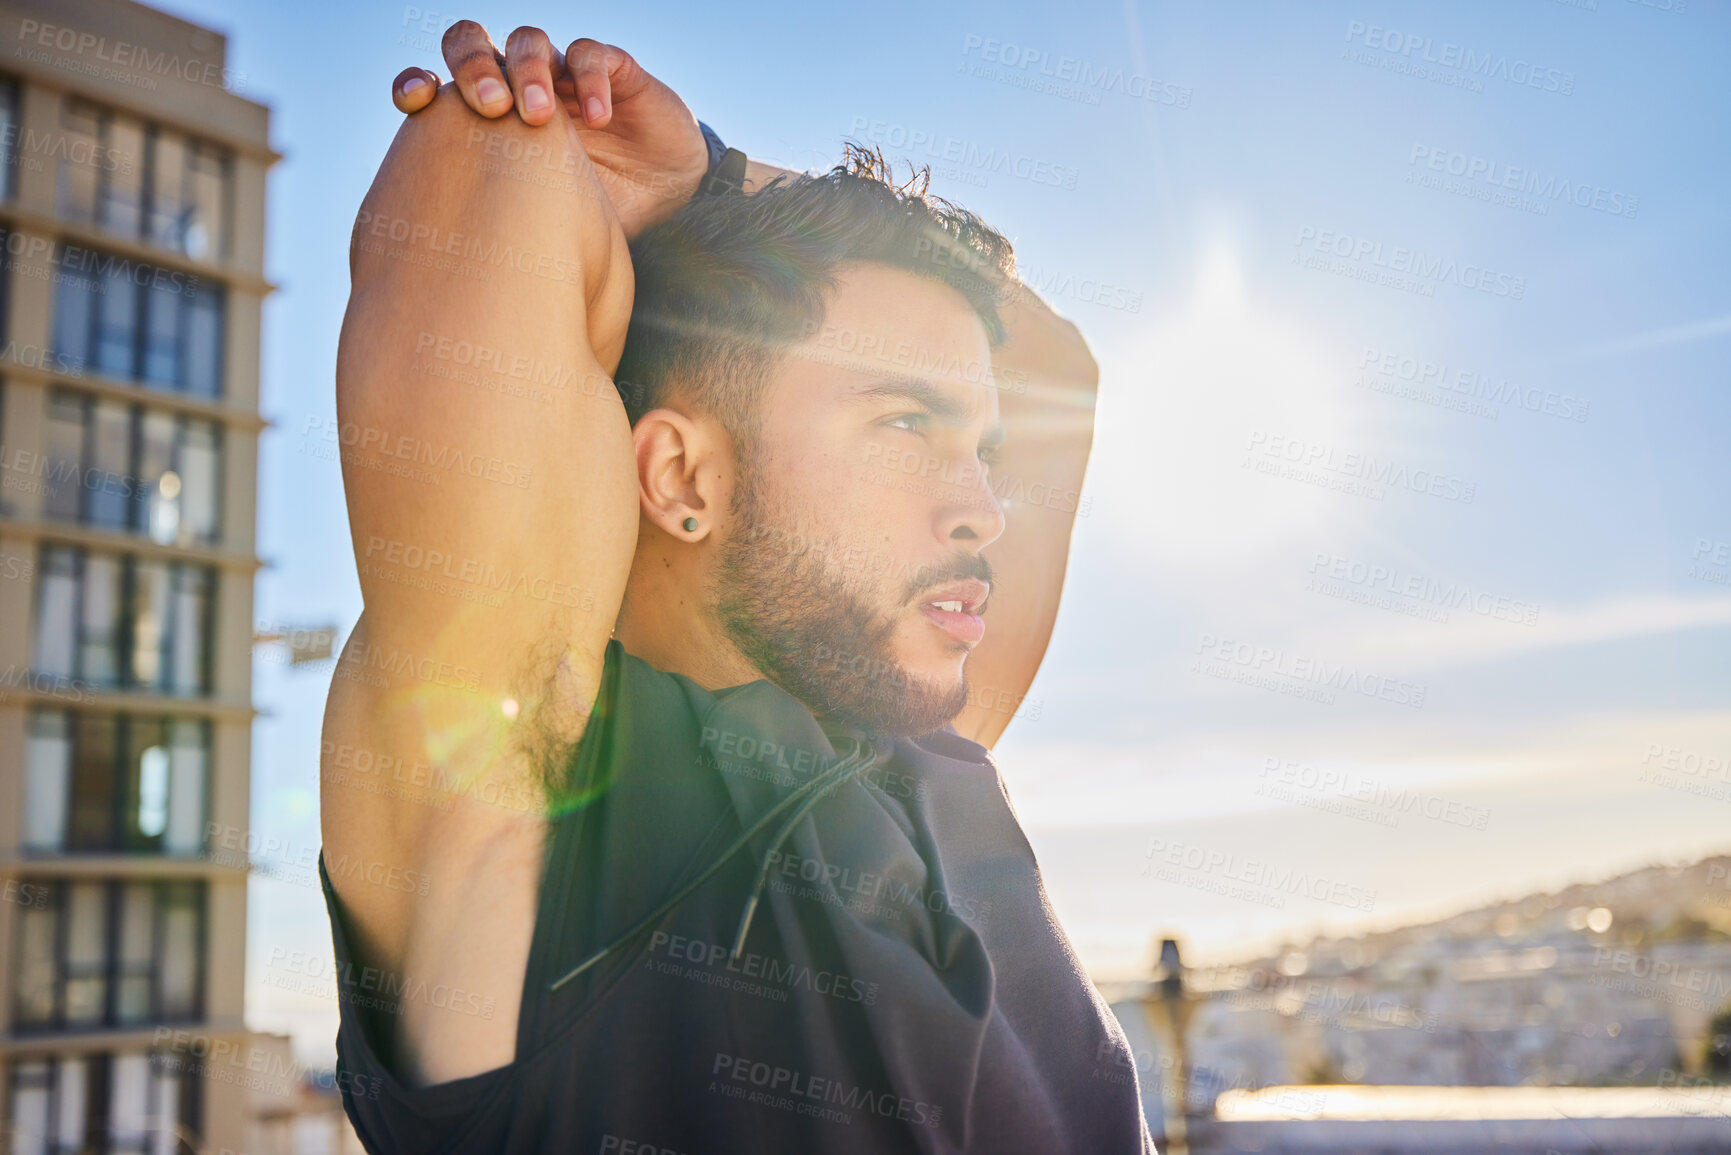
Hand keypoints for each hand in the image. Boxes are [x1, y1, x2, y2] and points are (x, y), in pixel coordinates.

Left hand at [392, 22, 709, 236]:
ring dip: (529, 73)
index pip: (436, 84)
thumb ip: (488, 227)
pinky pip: (591, 56)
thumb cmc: (590, 213)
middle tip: (488, 108)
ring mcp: (563, 76)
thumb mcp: (535, 226)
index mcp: (487, 118)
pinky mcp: (613, 71)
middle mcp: (519, 87)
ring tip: (540, 117)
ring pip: (529, 43)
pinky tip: (596, 119)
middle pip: (472, 44)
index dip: (416, 83)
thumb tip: (430, 264)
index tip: (412, 104)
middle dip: (473, 66)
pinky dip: (589, 82)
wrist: (661, 201)